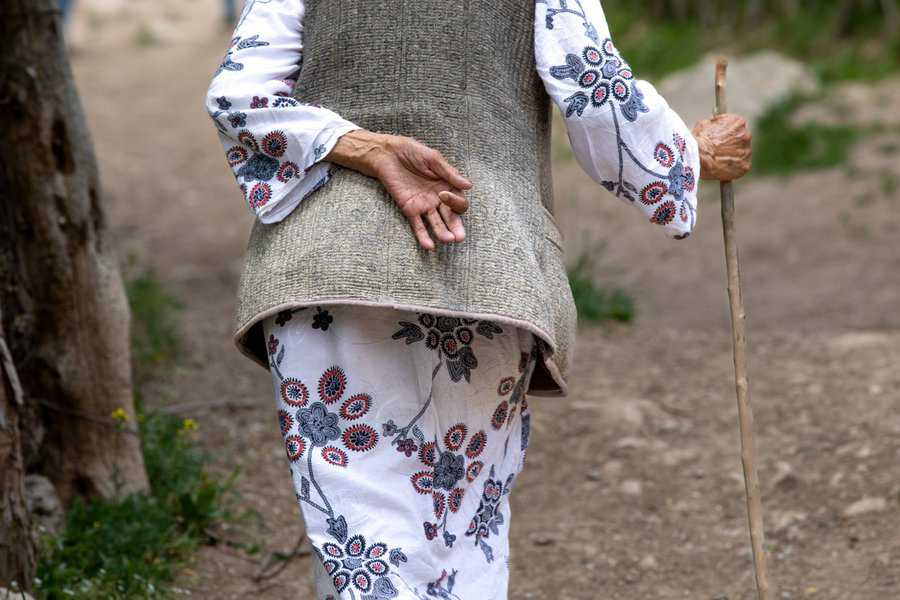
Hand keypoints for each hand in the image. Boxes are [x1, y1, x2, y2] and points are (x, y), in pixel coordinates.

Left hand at [325, 129, 471, 249]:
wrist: (387, 154)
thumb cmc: (412, 151)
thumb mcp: (433, 159)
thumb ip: (449, 173)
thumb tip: (469, 186)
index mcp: (447, 185)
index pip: (459, 201)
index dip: (455, 202)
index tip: (443, 193)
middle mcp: (438, 199)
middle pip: (451, 217)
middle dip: (456, 227)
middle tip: (459, 237)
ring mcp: (424, 206)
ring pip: (436, 224)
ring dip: (442, 233)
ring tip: (447, 240)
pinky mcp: (410, 210)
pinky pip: (418, 226)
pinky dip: (423, 236)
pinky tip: (429, 246)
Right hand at [692, 113, 751, 180]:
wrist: (698, 157)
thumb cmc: (699, 140)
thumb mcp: (705, 124)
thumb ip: (716, 124)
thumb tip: (715, 125)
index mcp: (738, 122)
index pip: (737, 126)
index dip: (727, 133)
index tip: (720, 138)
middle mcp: (746, 135)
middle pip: (741, 140)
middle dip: (732, 145)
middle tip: (719, 151)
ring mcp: (747, 151)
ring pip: (741, 154)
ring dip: (733, 157)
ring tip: (718, 161)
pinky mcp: (745, 166)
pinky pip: (741, 167)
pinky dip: (733, 169)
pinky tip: (722, 168)